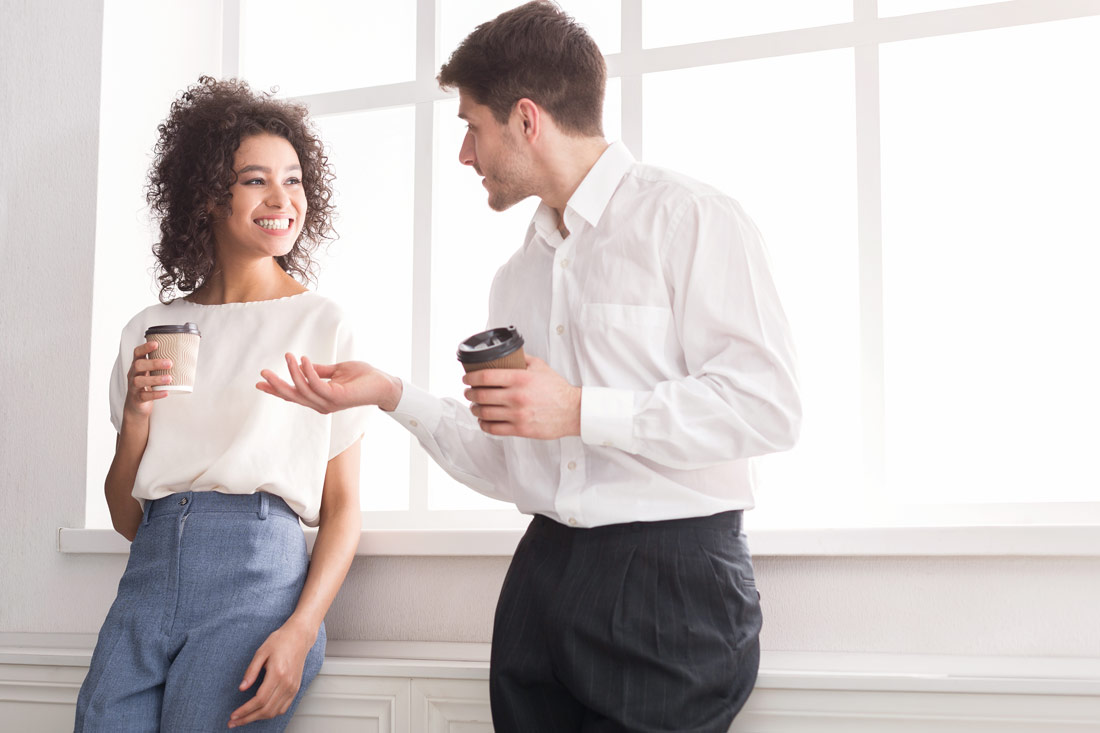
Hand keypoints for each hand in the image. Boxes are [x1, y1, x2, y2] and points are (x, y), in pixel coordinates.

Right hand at [123, 341, 171, 420]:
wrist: (136, 405)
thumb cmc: (147, 385)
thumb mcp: (151, 373)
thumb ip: (161, 366)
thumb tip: (185, 356)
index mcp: (137, 366)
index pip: (137, 353)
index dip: (145, 348)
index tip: (156, 344)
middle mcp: (133, 374)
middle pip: (138, 365)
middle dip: (154, 363)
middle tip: (170, 363)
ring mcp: (133, 387)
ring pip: (139, 381)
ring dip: (156, 379)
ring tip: (169, 378)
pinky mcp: (137, 398)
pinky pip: (145, 396)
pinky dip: (156, 394)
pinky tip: (166, 392)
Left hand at [227, 621, 315, 727]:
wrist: (299, 636)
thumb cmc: (281, 640)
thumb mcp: (261, 652)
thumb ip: (251, 671)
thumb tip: (242, 688)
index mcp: (277, 673)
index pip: (259, 700)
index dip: (245, 710)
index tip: (234, 715)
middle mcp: (287, 683)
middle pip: (266, 710)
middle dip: (248, 718)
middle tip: (234, 722)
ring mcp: (293, 687)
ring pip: (274, 711)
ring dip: (258, 718)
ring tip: (245, 718)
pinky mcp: (296, 688)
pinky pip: (283, 708)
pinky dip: (271, 713)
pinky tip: (261, 712)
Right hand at [257, 354, 402, 412]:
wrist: (383, 384)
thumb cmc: (363, 377)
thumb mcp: (337, 371)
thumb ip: (320, 370)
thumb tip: (303, 364)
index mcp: (320, 398)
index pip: (294, 395)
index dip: (276, 390)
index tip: (260, 382)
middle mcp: (322, 404)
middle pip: (293, 396)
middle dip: (277, 385)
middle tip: (263, 372)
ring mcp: (329, 402)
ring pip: (303, 389)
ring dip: (293, 372)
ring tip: (288, 355)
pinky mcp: (337, 397)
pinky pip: (317, 384)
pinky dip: (308, 372)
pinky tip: (303, 359)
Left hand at [463, 355, 580, 438]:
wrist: (572, 411)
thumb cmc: (557, 389)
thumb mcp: (540, 366)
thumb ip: (522, 359)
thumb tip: (506, 353)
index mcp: (520, 378)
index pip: (486, 376)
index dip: (471, 377)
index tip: (466, 378)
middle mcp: (516, 396)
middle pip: (481, 395)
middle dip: (470, 393)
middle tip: (468, 391)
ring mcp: (517, 414)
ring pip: (485, 413)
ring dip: (475, 409)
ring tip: (474, 406)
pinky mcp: (520, 429)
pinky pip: (493, 429)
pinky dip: (484, 424)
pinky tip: (483, 420)